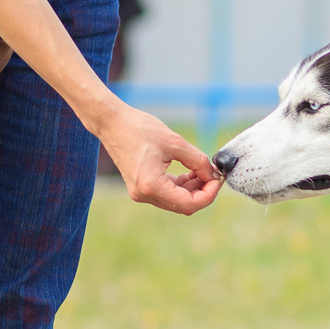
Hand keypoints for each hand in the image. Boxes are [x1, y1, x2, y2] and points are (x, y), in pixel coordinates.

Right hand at [97, 105, 222, 214]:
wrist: (112, 123)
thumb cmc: (140, 129)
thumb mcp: (175, 143)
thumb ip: (198, 161)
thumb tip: (213, 175)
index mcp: (151, 186)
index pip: (189, 204)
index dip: (208, 194)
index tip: (217, 179)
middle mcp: (144, 195)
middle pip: (183, 205)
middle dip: (202, 192)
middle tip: (212, 174)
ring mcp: (141, 193)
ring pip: (176, 201)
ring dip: (192, 189)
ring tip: (201, 169)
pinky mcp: (141, 187)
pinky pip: (167, 193)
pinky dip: (181, 186)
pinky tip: (189, 171)